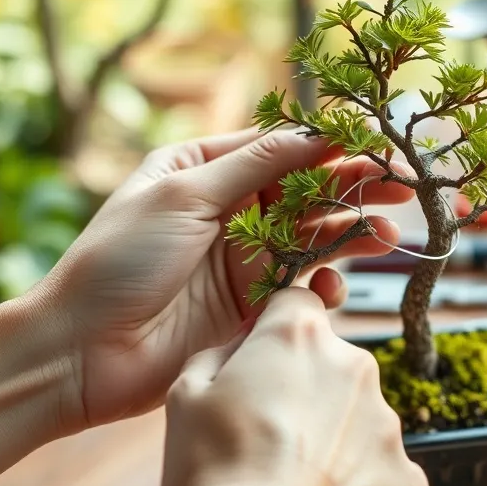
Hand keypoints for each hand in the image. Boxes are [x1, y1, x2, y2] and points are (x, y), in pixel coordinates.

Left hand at [39, 127, 412, 431]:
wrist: (81, 354)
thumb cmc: (118, 261)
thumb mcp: (185, 196)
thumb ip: (255, 165)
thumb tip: (316, 131)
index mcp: (205, 168)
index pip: (282, 147)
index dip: (333, 144)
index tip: (380, 143)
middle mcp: (230, 209)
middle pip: (307, 190)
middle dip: (356, 187)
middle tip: (404, 187)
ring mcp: (243, 257)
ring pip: (313, 237)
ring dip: (351, 235)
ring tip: (387, 238)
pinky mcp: (250, 304)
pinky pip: (301, 287)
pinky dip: (323, 286)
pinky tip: (333, 290)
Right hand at [161, 287, 429, 485]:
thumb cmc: (215, 470)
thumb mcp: (185, 396)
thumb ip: (219, 355)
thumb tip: (240, 348)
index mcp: (299, 336)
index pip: (298, 303)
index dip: (277, 332)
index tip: (264, 361)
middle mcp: (353, 366)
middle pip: (333, 364)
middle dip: (309, 391)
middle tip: (272, 435)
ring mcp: (387, 423)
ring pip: (360, 419)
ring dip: (336, 440)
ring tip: (295, 479)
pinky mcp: (408, 477)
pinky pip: (384, 472)